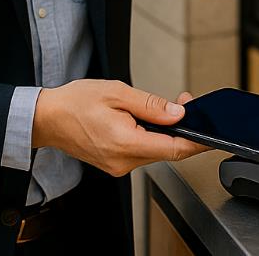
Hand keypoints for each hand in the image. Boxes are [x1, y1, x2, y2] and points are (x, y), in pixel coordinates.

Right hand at [32, 80, 207, 176]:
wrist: (47, 118)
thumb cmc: (76, 103)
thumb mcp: (117, 92)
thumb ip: (151, 105)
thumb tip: (178, 112)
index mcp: (126, 143)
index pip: (173, 149)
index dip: (197, 142)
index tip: (211, 135)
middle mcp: (123, 162)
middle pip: (166, 149)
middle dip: (179, 127)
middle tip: (182, 100)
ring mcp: (118, 166)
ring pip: (153, 150)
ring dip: (162, 131)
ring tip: (158, 107)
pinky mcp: (114, 163)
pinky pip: (140, 151)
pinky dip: (148, 136)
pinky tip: (142, 120)